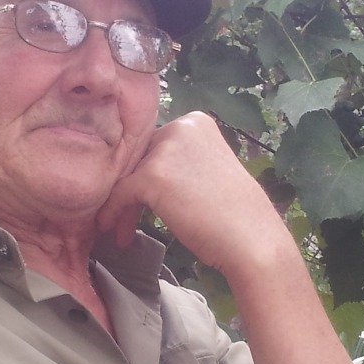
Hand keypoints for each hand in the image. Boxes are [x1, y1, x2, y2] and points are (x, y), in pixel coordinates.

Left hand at [96, 113, 290, 273]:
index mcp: (196, 122)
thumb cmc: (235, 215)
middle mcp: (180, 126)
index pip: (155, 145)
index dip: (144, 175)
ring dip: (123, 207)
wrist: (252, 241)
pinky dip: (112, 213)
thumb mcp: (207, 170)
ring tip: (123, 232)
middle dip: (131, 191)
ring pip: (127, 177)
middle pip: (139, 158)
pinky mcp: (152, 175)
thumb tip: (142, 172)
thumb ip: (179, 163)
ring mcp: (166, 149)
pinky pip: (119, 193)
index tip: (141, 203)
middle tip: (128, 220)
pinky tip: (112, 230)